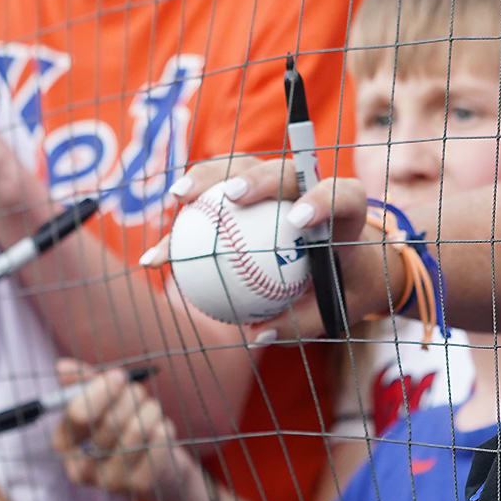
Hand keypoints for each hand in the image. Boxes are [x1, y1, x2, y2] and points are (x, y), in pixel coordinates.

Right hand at [50, 361, 215, 500]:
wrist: (156, 467)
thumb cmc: (123, 425)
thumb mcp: (103, 401)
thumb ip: (82, 382)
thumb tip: (62, 366)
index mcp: (64, 443)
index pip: (78, 413)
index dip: (102, 390)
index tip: (119, 375)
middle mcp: (81, 467)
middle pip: (109, 421)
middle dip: (130, 397)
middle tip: (139, 391)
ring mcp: (109, 481)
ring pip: (135, 431)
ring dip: (150, 410)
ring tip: (152, 407)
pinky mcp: (138, 487)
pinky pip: (157, 445)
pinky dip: (164, 430)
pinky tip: (162, 430)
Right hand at [143, 156, 384, 338]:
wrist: (341, 261)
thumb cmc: (341, 286)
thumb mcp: (334, 307)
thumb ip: (304, 317)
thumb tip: (260, 333)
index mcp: (342, 210)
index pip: (340, 195)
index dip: (321, 199)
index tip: (298, 219)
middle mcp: (307, 186)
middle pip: (283, 170)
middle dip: (257, 177)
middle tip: (233, 196)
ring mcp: (273, 182)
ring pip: (239, 167)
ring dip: (206, 177)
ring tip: (178, 198)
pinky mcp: (244, 189)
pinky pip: (210, 196)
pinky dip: (184, 216)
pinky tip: (158, 251)